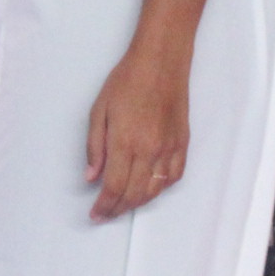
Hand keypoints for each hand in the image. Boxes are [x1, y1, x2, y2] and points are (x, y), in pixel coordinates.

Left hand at [85, 43, 191, 222]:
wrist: (160, 61)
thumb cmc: (127, 80)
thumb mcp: (99, 110)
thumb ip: (94, 147)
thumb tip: (92, 177)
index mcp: (124, 141)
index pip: (113, 186)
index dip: (104, 206)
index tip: (96, 214)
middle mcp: (149, 149)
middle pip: (133, 194)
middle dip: (117, 209)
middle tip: (106, 213)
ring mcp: (168, 148)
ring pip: (154, 190)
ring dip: (138, 203)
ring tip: (124, 204)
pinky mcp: (182, 143)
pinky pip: (174, 177)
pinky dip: (160, 188)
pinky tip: (150, 189)